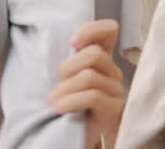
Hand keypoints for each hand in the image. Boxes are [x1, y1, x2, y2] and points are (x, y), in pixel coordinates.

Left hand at [49, 19, 123, 148]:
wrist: (76, 134)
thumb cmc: (69, 102)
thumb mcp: (67, 76)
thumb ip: (68, 59)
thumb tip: (48, 42)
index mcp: (102, 57)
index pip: (110, 30)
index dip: (91, 30)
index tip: (71, 42)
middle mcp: (113, 71)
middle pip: (94, 54)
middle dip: (69, 66)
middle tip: (57, 80)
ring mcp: (116, 90)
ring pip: (89, 76)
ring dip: (65, 88)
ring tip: (53, 98)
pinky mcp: (114, 108)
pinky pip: (92, 96)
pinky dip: (70, 100)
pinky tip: (58, 107)